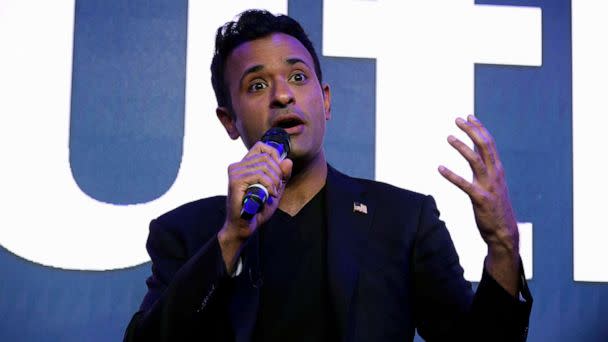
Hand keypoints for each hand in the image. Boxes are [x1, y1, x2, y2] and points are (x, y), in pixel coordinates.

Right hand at [218, 142, 292, 270]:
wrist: (244, 227)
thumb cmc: (257, 209)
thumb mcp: (275, 190)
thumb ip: (282, 176)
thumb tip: (288, 160)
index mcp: (245, 165)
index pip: (261, 146)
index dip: (274, 155)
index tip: (279, 171)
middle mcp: (237, 166)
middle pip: (266, 157)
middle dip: (278, 173)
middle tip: (276, 188)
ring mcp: (235, 173)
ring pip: (264, 166)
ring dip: (274, 181)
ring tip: (272, 193)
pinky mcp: (235, 182)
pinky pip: (259, 176)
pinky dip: (268, 185)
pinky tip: (268, 195)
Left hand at [438, 115, 519, 293]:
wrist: (504, 233)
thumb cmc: (495, 208)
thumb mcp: (492, 185)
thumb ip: (484, 170)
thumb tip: (475, 155)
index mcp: (498, 170)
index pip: (489, 143)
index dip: (479, 128)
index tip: (468, 116)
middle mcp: (495, 175)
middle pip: (485, 146)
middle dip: (472, 131)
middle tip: (458, 119)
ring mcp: (489, 187)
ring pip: (476, 161)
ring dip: (462, 147)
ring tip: (449, 137)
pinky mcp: (481, 199)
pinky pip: (464, 184)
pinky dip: (452, 175)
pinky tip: (439, 168)